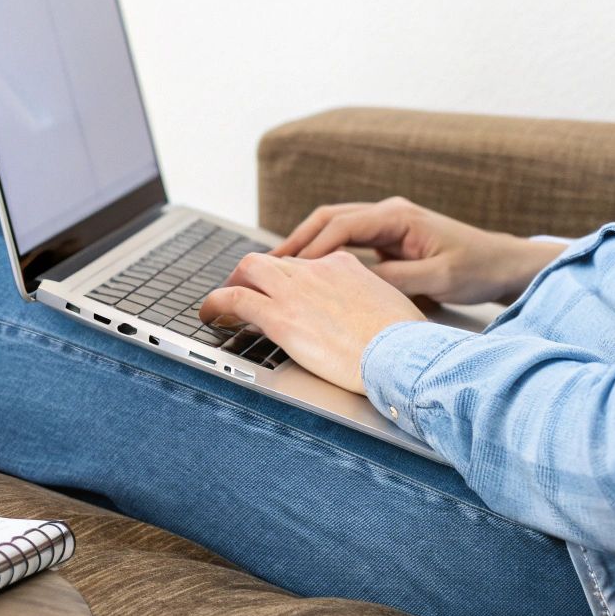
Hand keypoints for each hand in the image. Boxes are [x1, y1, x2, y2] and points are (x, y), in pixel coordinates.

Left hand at [199, 251, 422, 393]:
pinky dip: (215, 303)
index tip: (282, 292)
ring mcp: (297, 291)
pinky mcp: (281, 316)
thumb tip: (366, 319)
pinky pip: (235, 299)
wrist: (403, 354)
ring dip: (231, 284)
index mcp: (343, 266)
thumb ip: (367, 305)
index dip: (288, 279)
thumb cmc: (405, 342)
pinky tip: (209, 315)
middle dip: (253, 275)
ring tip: (221, 304)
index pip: (305, 263)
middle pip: (273, 261)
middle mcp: (317, 270)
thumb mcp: (389, 307)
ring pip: (249, 269)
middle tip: (244, 293)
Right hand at [272, 197, 567, 304]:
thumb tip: (354, 282)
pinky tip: (312, 271)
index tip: (290, 268)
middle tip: (270, 263)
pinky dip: (326, 252)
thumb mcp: (438, 279)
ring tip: (280, 267)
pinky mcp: (390, 240)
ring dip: (308, 244)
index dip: (312, 246)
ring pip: (336, 227)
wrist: (504, 264)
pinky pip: (349, 241)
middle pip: (330, 218)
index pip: (342, 225)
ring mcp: (388, 225)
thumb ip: (396, 279)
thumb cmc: (478, 268)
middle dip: (298, 239)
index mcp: (398, 216)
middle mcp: (389, 213)